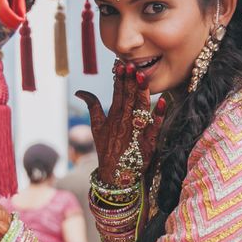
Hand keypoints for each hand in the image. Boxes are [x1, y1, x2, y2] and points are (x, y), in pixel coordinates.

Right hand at [75, 62, 166, 185]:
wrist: (115, 177)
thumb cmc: (107, 150)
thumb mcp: (96, 128)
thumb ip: (92, 107)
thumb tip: (80, 91)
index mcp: (113, 118)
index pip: (117, 94)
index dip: (119, 79)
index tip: (120, 64)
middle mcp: (124, 124)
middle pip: (128, 99)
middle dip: (129, 82)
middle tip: (131, 65)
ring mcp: (136, 133)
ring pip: (139, 109)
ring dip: (141, 93)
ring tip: (142, 77)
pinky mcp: (148, 144)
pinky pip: (154, 128)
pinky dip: (157, 116)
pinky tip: (162, 101)